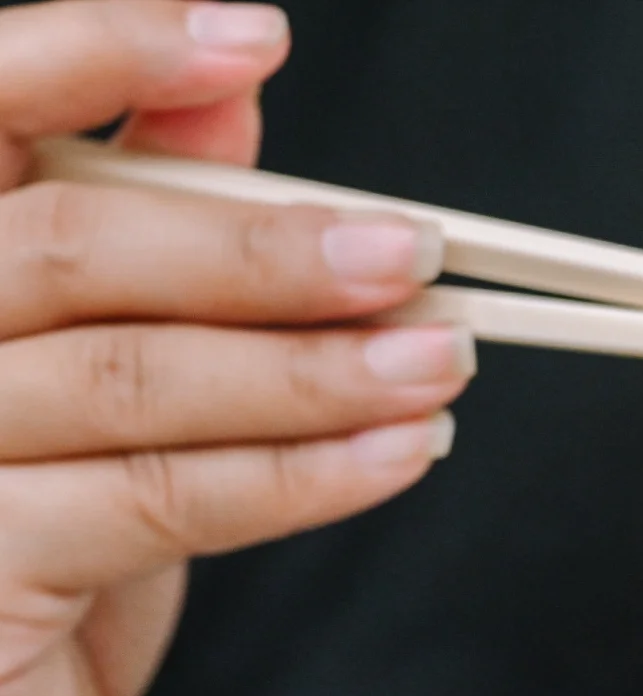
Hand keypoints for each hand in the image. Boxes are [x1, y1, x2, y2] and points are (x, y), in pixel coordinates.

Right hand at [0, 1, 475, 695]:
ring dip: (310, 367)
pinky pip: (159, 499)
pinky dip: (299, 473)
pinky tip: (397, 451)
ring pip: (131, 378)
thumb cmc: (35, 539)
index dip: (100, 53)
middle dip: (262, 247)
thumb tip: (227, 96)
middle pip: (73, 246)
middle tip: (412, 254)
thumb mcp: (90, 367)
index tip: (249, 36)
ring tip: (441, 359)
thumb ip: (140, 222)